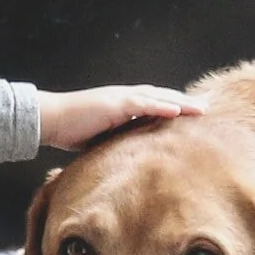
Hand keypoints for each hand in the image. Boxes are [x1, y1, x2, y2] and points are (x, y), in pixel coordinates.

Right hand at [38, 85, 202, 150]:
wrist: (49, 119)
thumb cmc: (68, 129)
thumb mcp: (98, 137)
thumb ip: (114, 141)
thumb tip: (127, 157)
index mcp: (121, 105)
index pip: (153, 103)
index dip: (172, 107)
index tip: (191, 113)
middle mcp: (123, 98)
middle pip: (161, 97)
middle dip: (184, 102)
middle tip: (205, 107)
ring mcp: (119, 98)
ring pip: (157, 97)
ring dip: (180, 102)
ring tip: (201, 108)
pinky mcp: (114, 103)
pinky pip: (143, 103)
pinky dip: (161, 105)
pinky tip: (178, 109)